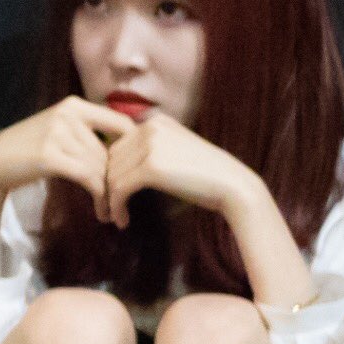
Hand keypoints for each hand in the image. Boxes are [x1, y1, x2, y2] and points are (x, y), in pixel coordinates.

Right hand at [0, 95, 134, 218]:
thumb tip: (129, 148)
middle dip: (119, 181)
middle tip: (123, 203)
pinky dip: (100, 198)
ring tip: (111, 211)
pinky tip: (101, 211)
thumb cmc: (30, 150)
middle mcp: (67, 114)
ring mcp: (57, 133)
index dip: (135, 150)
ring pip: (101, 168)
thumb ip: (88, 132)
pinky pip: (89, 178)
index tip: (136, 173)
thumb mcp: (59, 129)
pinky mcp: (50, 155)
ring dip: (110, 194)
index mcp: (73, 105)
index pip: (121, 123)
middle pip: (111, 152)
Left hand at [105, 112, 259, 228]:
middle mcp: (150, 128)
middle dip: (106, 185)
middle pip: (111, 159)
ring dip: (109, 199)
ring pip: (112, 175)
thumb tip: (114, 167)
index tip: (112, 192)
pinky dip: (116, 206)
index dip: (111, 171)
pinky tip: (122, 221)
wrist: (236, 187)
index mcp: (155, 122)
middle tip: (107, 208)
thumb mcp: (175, 151)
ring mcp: (150, 146)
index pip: (118, 146)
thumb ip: (149, 150)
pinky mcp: (151, 168)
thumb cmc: (207, 176)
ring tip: (114, 217)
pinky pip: (120, 188)